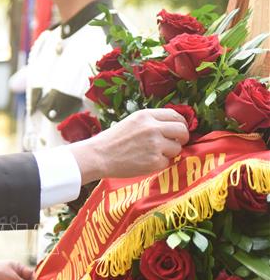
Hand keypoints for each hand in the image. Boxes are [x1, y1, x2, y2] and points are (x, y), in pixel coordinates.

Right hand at [70, 108, 188, 182]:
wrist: (98, 156)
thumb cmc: (112, 140)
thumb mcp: (131, 122)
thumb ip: (151, 122)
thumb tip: (173, 127)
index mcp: (146, 115)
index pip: (175, 115)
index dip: (181, 123)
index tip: (179, 130)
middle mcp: (153, 128)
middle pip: (182, 130)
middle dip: (182, 138)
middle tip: (175, 143)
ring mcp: (155, 145)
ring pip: (177, 148)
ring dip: (169, 152)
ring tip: (152, 153)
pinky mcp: (155, 161)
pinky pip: (167, 162)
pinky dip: (159, 164)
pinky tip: (145, 162)